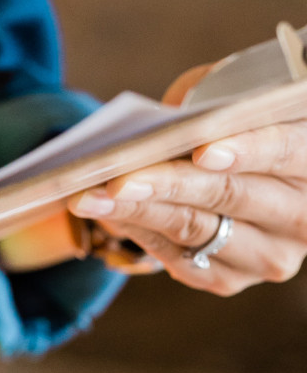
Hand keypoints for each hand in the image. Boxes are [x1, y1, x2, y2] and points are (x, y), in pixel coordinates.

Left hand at [68, 67, 306, 294]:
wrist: (232, 164)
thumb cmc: (226, 114)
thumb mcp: (226, 93)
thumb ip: (207, 100)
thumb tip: (157, 124)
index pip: (284, 151)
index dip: (245, 150)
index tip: (202, 150)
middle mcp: (301, 216)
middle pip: (228, 196)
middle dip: (167, 183)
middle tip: (115, 177)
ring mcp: (270, 256)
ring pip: (197, 230)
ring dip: (135, 211)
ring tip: (87, 194)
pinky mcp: (232, 279)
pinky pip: (180, 258)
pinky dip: (137, 230)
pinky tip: (103, 211)